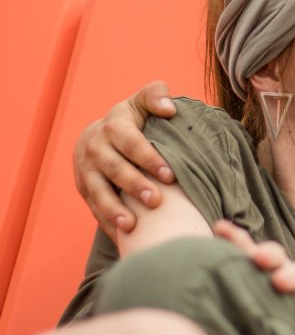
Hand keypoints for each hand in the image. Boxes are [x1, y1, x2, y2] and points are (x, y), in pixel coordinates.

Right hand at [73, 81, 176, 236]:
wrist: (98, 137)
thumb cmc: (132, 120)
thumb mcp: (141, 101)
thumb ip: (155, 95)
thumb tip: (169, 108)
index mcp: (113, 127)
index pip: (131, 142)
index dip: (149, 158)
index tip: (170, 174)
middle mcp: (95, 149)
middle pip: (114, 169)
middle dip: (134, 186)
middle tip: (156, 201)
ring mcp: (87, 171)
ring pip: (98, 192)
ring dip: (114, 210)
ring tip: (131, 226)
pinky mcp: (84, 190)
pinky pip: (94, 209)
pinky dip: (108, 224)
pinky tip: (124, 239)